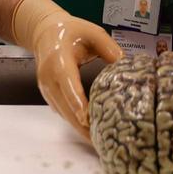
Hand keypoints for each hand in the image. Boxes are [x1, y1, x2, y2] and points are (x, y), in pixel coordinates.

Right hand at [14, 0, 122, 140]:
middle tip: (100, 141)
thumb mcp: (93, 32)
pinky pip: (62, 112)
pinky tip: (88, 131)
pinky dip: (74, 122)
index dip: (77, 102)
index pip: (68, 84)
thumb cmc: (71, 31)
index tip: (87, 119)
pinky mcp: (48, 95)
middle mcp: (49, 77)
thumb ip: (109, 48)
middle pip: (64, 106)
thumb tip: (127, 66)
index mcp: (59, 59)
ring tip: (98, 142)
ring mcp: (46, 88)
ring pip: (63, 113)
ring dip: (78, 128)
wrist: (45, 32)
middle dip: (81, 125)